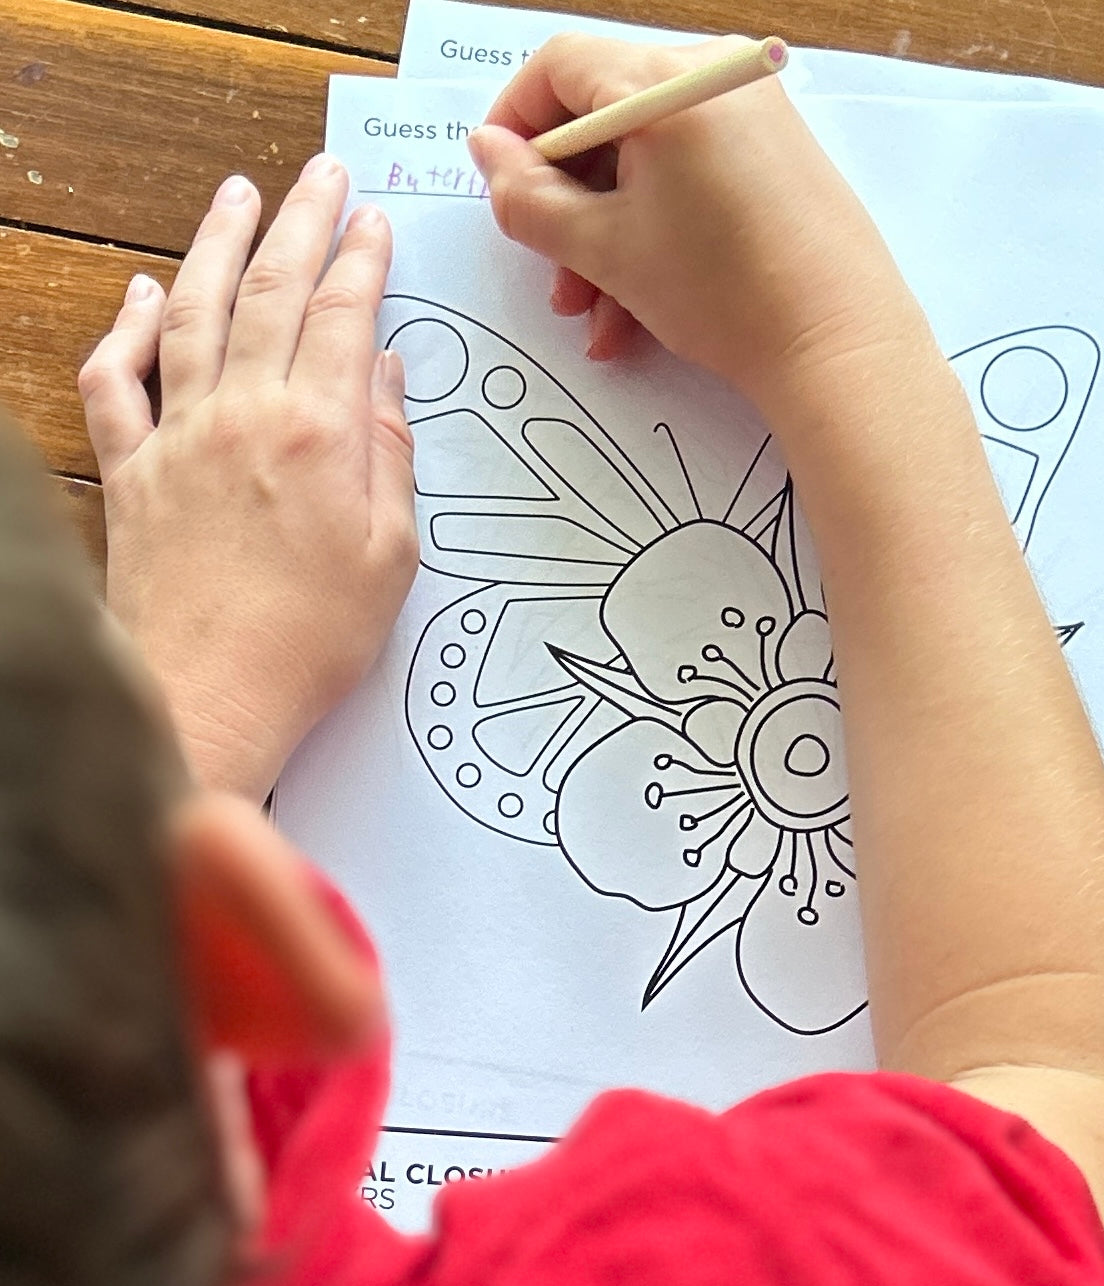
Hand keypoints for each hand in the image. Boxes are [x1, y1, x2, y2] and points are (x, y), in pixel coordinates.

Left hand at [79, 157, 417, 802]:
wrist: (210, 695)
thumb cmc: (309, 640)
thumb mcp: (390, 553)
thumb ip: (388, 453)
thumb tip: (381, 379)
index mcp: (318, 436)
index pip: (343, 318)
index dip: (361, 261)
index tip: (373, 222)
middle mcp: (242, 417)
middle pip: (272, 293)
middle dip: (301, 223)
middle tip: (319, 176)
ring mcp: (177, 437)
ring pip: (191, 312)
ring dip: (216, 246)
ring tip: (237, 197)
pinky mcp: (131, 469)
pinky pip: (116, 379)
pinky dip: (124, 328)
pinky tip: (137, 293)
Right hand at [468, 35, 918, 401]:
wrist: (836, 344)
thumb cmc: (727, 293)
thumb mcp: (605, 249)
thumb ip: (529, 197)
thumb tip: (489, 153)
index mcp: (663, 83)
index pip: (558, 67)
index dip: (515, 123)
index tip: (500, 181)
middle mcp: (712, 76)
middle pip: (603, 116)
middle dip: (566, 203)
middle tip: (551, 268)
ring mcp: (751, 112)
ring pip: (646, 159)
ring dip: (606, 236)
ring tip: (595, 313)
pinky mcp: (776, 153)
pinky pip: (691, 177)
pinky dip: (656, 232)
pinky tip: (636, 310)